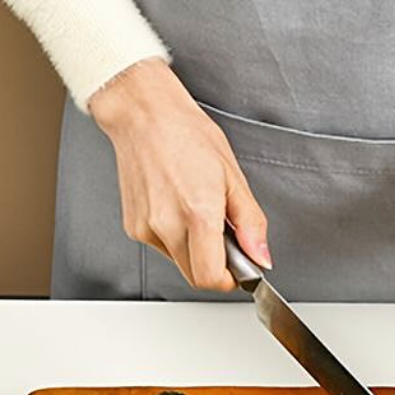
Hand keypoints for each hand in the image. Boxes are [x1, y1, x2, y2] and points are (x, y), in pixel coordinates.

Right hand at [89, 59, 269, 289]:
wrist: (143, 114)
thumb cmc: (186, 134)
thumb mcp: (233, 177)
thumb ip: (251, 224)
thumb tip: (261, 257)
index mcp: (197, 213)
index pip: (210, 278)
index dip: (229, 279)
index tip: (238, 268)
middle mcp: (166, 224)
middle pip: (196, 275)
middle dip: (215, 264)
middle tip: (223, 235)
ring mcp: (146, 227)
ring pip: (180, 262)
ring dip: (195, 250)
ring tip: (198, 212)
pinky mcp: (133, 226)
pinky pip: (163, 248)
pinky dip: (176, 238)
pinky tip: (178, 207)